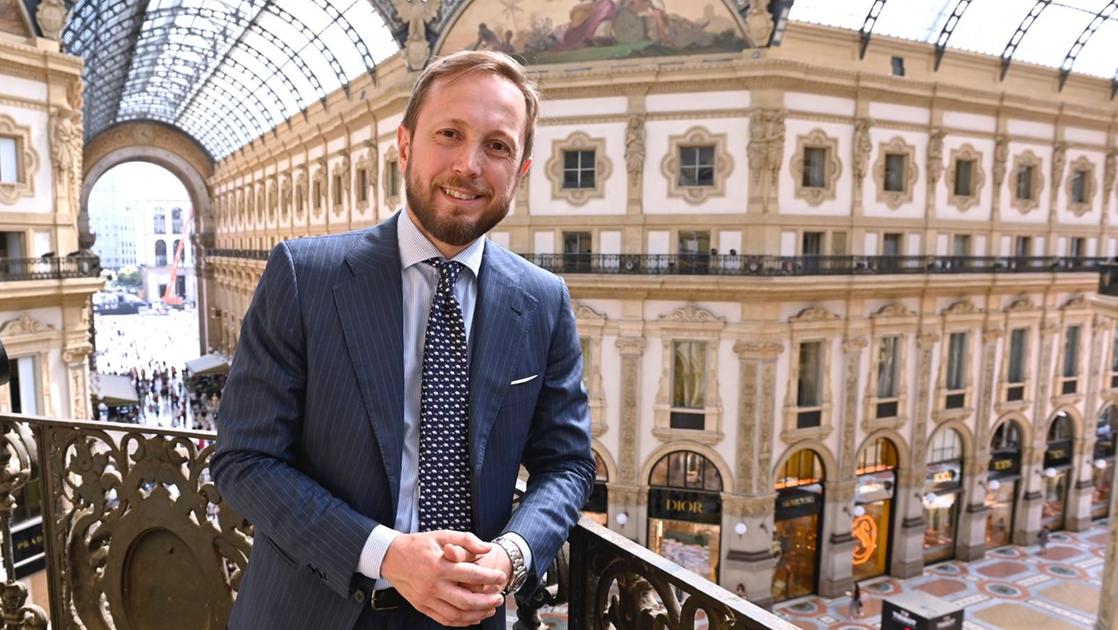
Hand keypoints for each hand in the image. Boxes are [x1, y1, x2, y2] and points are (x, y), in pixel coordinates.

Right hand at [380, 530, 506, 626]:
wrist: (390, 557)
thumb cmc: (418, 545)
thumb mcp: (442, 535)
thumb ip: (466, 540)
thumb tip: (487, 549)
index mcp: (440, 566)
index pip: (472, 575)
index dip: (491, 578)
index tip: (501, 577)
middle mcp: (433, 585)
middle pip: (467, 601)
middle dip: (488, 602)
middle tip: (500, 598)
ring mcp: (427, 599)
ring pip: (457, 615)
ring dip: (477, 615)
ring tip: (490, 609)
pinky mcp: (422, 607)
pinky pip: (444, 620)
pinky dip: (461, 622)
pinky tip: (472, 617)